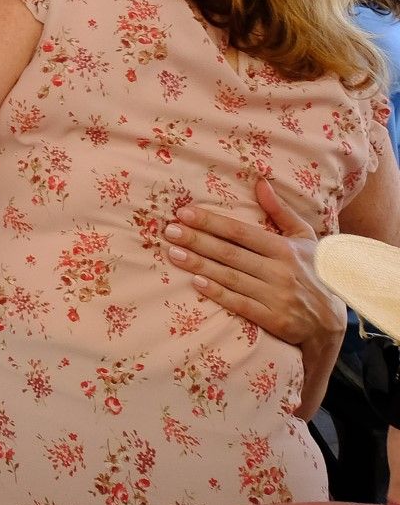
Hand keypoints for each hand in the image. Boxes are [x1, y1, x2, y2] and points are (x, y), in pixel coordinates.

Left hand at [163, 178, 342, 417]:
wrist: (333, 322)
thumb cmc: (314, 272)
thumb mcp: (305, 239)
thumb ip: (281, 212)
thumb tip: (260, 182)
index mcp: (285, 249)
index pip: (241, 232)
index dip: (212, 222)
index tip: (184, 213)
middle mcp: (280, 271)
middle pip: (231, 253)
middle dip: (198, 241)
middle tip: (170, 231)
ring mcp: (277, 296)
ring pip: (231, 277)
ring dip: (200, 265)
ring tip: (173, 253)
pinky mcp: (274, 320)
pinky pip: (240, 304)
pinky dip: (218, 293)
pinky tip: (196, 283)